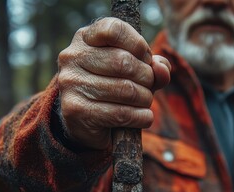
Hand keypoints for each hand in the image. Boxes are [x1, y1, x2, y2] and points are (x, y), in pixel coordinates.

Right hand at [57, 17, 170, 149]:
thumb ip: (152, 66)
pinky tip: (143, 116)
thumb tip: (162, 68)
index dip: (138, 44)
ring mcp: (71, 84)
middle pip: (123, 61)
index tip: (145, 59)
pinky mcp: (76, 111)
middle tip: (148, 86)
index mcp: (85, 38)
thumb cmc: (112, 87)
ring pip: (125, 90)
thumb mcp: (134, 70)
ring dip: (145, 98)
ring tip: (144, 102)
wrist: (84, 120)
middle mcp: (73, 57)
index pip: (114, 29)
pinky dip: (141, 116)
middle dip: (146, 76)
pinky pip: (121, 114)